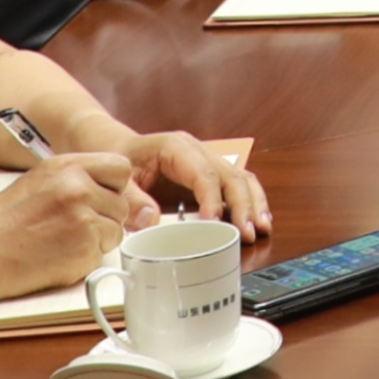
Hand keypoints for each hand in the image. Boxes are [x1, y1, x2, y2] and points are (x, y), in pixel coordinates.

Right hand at [0, 151, 145, 298]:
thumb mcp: (39, 181)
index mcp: (67, 166)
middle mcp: (79, 187)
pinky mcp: (84, 248)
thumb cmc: (2, 223)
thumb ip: (75, 178)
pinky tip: (59, 256)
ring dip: (98, 240)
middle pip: (122, 203)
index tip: (101, 199)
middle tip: (75, 228)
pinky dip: (86, 259)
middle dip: (106, 217)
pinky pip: (103, 254)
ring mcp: (84, 217)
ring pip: (117, 230)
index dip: (113, 187)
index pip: (120, 168)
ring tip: (63, 242)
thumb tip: (106, 188)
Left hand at [122, 131, 270, 243]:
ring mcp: (208, 161)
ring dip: (253, 203)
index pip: (204, 174)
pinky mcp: (210, 176)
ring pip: (242, 178)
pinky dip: (249, 203)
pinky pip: (237, 185)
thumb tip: (152, 220)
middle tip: (248, 232)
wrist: (118, 147)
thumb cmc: (120, 159)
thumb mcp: (118, 178)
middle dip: (244, 204)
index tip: (214, 224)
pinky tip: (254, 221)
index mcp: (177, 147)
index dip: (212, 200)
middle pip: (231, 175)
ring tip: (260, 228)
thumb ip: (132, 199)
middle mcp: (199, 151)